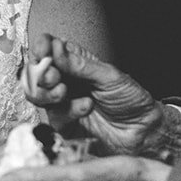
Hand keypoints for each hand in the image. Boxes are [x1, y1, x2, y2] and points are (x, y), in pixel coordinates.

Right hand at [25, 33, 180, 158]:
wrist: (143, 132)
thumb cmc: (131, 100)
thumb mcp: (109, 76)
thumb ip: (79, 64)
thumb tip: (56, 48)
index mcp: (76, 64)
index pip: (49, 50)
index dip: (42, 48)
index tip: (44, 50)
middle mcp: (66, 82)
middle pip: (37, 72)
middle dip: (41, 73)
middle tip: (53, 75)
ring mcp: (63, 104)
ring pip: (37, 95)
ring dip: (47, 92)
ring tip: (63, 92)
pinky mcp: (64, 125)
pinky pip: (54, 116)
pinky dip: (68, 110)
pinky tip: (86, 107)